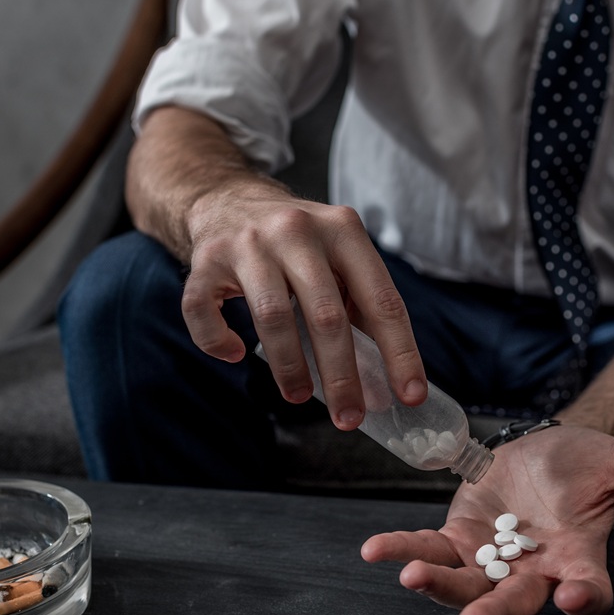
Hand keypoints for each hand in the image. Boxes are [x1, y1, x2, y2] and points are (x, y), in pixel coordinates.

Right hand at [182, 181, 426, 428]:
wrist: (228, 197)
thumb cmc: (295, 242)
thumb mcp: (338, 254)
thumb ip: (359, 303)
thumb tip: (384, 378)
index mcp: (343, 230)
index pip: (381, 299)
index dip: (399, 351)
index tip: (409, 394)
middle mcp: (297, 230)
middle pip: (326, 314)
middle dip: (342, 375)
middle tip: (349, 417)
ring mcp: (249, 243)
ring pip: (271, 317)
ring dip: (289, 368)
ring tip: (298, 396)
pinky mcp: (206, 258)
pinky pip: (204, 310)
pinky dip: (218, 341)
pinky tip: (236, 354)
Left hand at [360, 423, 613, 614]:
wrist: (546, 452)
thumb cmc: (586, 465)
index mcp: (579, 560)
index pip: (589, 590)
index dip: (585, 598)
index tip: (577, 597)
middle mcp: (534, 571)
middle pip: (516, 603)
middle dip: (493, 614)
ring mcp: (492, 561)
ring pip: (465, 584)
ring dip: (437, 586)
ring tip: (411, 579)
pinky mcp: (459, 540)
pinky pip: (429, 551)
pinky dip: (403, 551)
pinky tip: (376, 551)